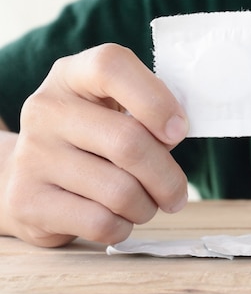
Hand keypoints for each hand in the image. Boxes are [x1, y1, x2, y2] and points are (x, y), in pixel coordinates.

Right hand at [0, 44, 188, 246]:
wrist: (31, 176)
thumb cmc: (93, 140)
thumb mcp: (115, 110)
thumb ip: (147, 112)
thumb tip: (176, 131)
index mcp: (72, 75)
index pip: (111, 66)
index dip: (156, 100)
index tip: (179, 131)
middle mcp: (46, 109)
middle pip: (128, 142)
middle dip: (167, 177)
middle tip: (177, 193)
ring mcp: (33, 154)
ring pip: (120, 191)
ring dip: (147, 206)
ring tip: (144, 204)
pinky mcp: (28, 200)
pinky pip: (100, 222)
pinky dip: (123, 226)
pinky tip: (119, 218)